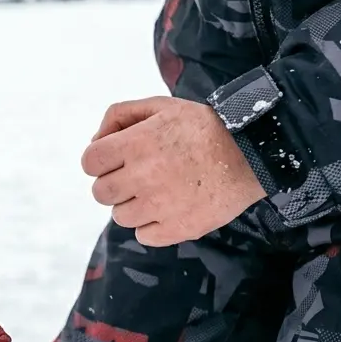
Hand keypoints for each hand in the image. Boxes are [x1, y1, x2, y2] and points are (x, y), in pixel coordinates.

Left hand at [81, 97, 266, 246]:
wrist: (251, 152)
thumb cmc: (202, 126)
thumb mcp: (160, 106)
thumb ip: (119, 115)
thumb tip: (95, 142)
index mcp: (135, 144)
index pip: (89, 162)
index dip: (99, 161)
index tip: (114, 160)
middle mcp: (142, 176)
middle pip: (100, 193)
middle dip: (114, 184)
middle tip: (137, 176)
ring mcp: (159, 206)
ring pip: (120, 217)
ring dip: (132, 206)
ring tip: (157, 192)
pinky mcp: (178, 228)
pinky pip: (143, 236)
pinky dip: (151, 226)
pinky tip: (168, 209)